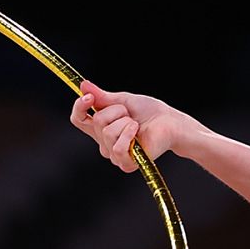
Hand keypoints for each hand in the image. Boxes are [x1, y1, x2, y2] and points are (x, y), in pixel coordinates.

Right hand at [67, 79, 194, 172]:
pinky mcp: (126, 163)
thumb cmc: (150, 113)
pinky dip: (129, 135)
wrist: (170, 122)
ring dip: (126, 122)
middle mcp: (104, 142)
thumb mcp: (122, 100)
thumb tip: (82, 85)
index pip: (78, 119)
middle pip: (96, 121)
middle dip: (116, 111)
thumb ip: (101, 96)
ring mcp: (114, 154)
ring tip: (137, 125)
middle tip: (130, 114)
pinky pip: (117, 147)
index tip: (89, 96)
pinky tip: (138, 133)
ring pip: (107, 132)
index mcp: (101, 128)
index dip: (79, 107)